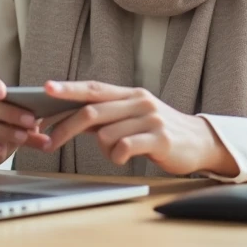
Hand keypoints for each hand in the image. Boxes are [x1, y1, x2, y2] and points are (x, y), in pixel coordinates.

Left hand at [41, 81, 238, 176]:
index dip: (69, 88)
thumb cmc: (159, 131)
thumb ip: (105, 116)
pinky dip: (116, 157)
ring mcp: (150, 119)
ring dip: (101, 149)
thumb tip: (70, 118)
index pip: (94, 88)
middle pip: (92, 112)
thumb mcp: (131, 118)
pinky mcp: (160, 138)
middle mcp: (139, 102)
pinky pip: (124, 147)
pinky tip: (123, 158)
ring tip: (116, 152)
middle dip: (65, 127)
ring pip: (105, 134)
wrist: (200, 142)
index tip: (46, 88)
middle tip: (49, 142)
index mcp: (129, 94)